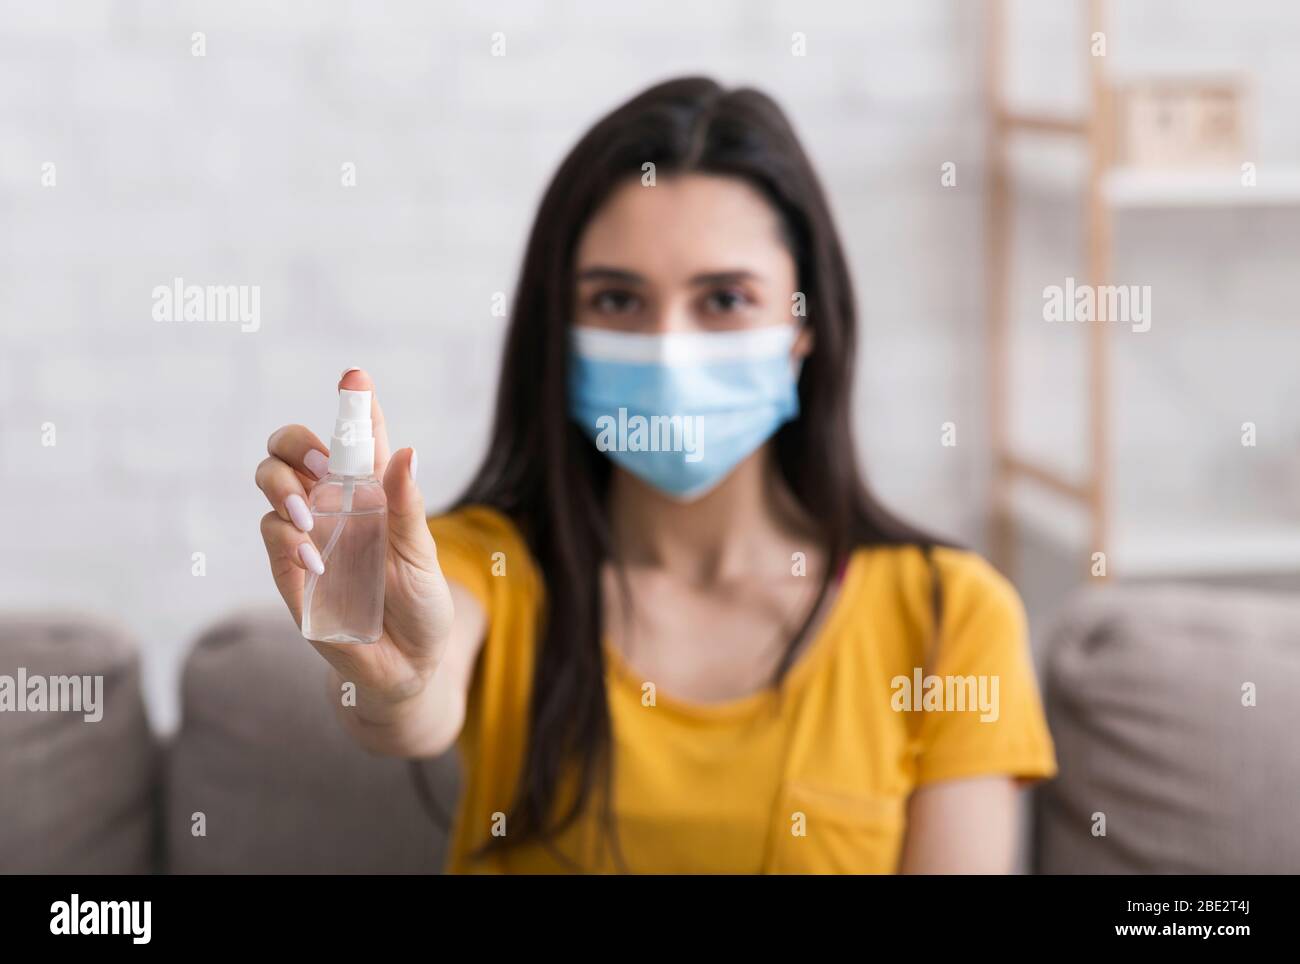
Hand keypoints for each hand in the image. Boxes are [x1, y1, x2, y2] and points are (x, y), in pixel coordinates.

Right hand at [256, 369, 453, 708]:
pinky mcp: (291, 574)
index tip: (355, 376)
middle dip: (295, 441)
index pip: (355, 439)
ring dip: (283, 486)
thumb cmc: (421, 604)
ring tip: (310, 513)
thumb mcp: (422, 556)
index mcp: (371, 494)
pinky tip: (315, 556)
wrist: (409, 665)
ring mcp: (307, 537)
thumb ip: (407, 507)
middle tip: (319, 461)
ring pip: (271, 484)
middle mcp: (334, 507)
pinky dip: (287, 538)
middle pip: (290, 450)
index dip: (353, 404)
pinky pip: (272, 538)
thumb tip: (406, 452)